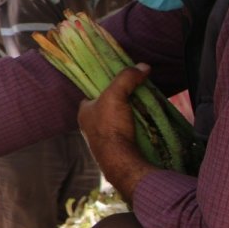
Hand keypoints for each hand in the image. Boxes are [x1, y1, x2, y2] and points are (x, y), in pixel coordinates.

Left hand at [78, 63, 157, 202]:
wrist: (121, 161)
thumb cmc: (111, 126)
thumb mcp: (116, 95)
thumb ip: (127, 78)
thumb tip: (142, 66)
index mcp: (84, 112)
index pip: (93, 95)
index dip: (106, 88)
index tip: (121, 84)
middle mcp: (89, 126)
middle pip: (107, 108)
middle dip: (121, 103)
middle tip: (137, 97)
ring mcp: (102, 140)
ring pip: (117, 122)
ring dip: (130, 117)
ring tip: (144, 110)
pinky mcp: (115, 150)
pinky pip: (125, 135)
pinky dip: (133, 130)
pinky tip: (144, 127)